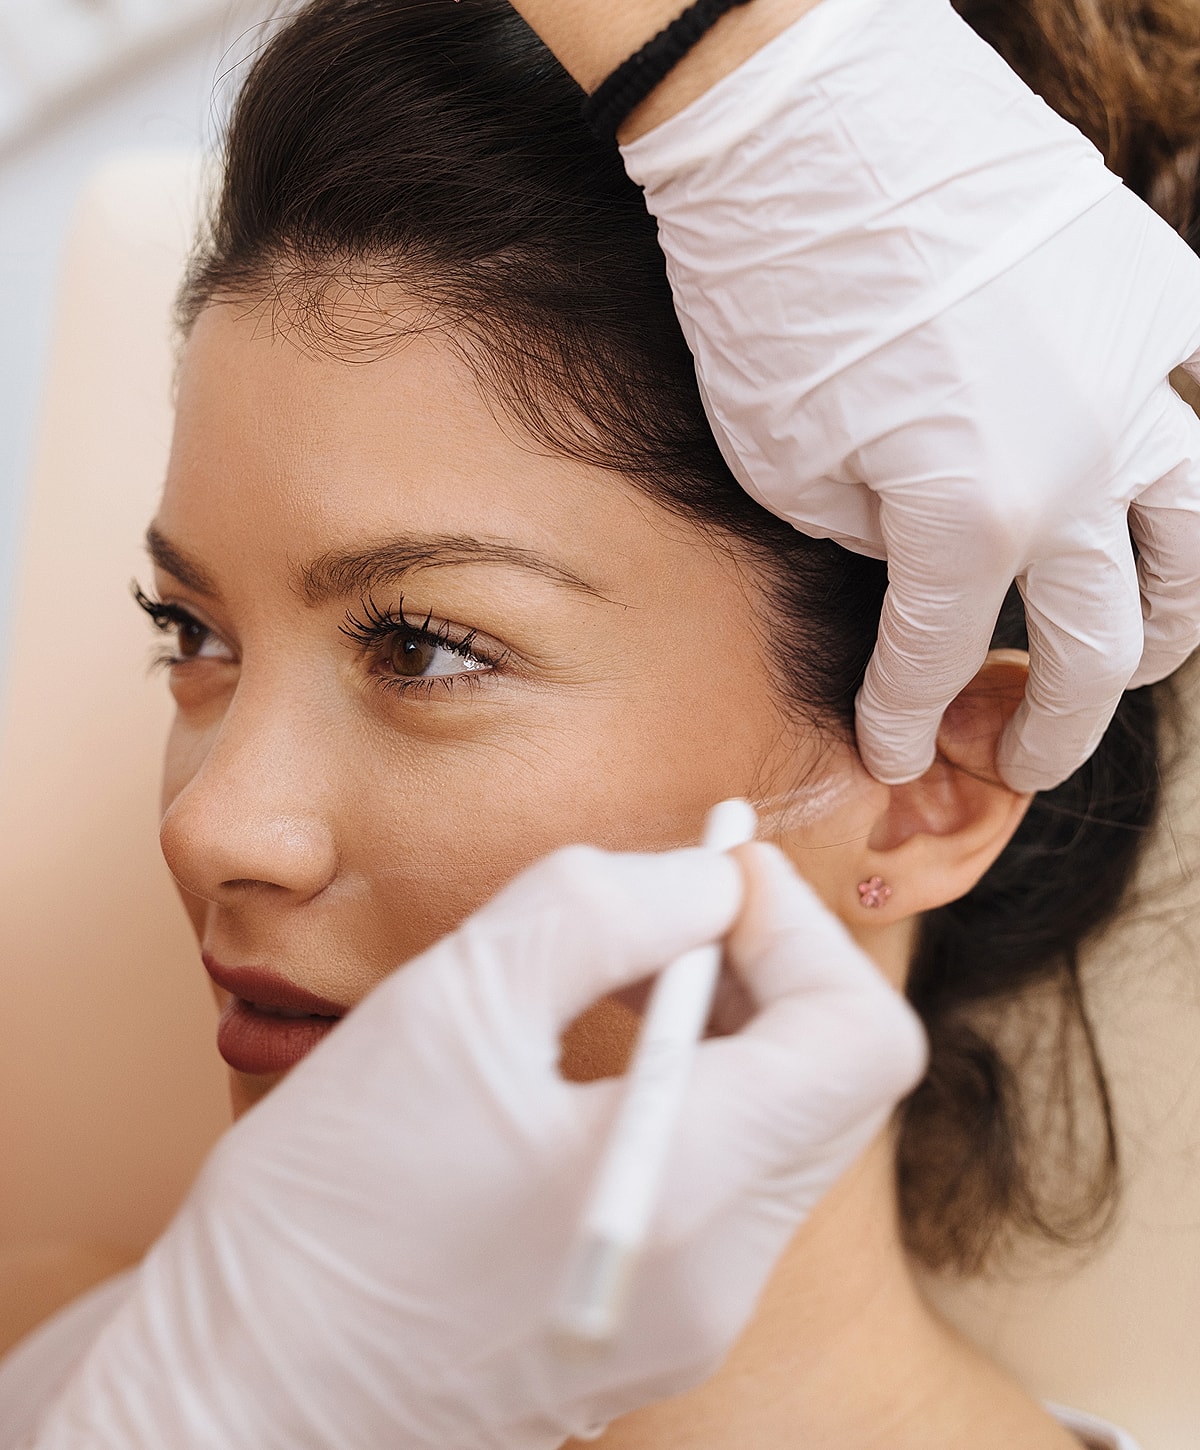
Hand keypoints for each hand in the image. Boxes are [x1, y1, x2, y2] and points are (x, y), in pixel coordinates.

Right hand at [29, 839, 922, 1448]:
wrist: (234, 1396)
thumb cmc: (321, 1208)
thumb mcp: (452, 1004)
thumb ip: (601, 908)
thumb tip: (706, 883)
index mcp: (691, 1192)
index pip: (860, 1037)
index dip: (797, 929)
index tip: (707, 876)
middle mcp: (720, 1275)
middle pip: (834, 1084)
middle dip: (767, 967)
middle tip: (667, 909)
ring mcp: (690, 1316)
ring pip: (779, 1129)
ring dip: (724, 1026)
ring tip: (618, 973)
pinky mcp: (647, 1326)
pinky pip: (720, 1184)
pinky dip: (687, 1094)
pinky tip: (587, 1062)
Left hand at [619, 0, 1199, 790]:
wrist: (808, 121)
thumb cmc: (767, 295)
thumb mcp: (785, 460)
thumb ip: (874, 543)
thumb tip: (922, 568)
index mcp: (970, 519)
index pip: (941, 660)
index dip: (909, 720)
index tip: (891, 751)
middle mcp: (1078, 467)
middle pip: (1099, 643)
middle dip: (1057, 726)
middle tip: (1026, 759)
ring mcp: (1135, 380)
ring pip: (1199, 545)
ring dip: (1168, 626)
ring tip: (1129, 656)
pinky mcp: (1158, 294)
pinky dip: (1194, 468)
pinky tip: (1164, 496)